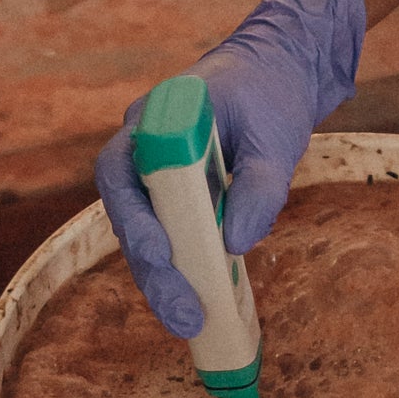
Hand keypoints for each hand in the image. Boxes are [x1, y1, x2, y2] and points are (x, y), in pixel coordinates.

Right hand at [95, 0, 366, 334]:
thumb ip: (260, 187)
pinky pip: (170, 236)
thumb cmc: (271, 96)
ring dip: (164, 281)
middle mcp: (143, 149)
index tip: (161, 253)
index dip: (134, 218)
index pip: (120, 172)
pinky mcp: (177, 198)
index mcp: (155, 120)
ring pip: (146, 234)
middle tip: (184, 315)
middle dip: (153, 271)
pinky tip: (202, 305)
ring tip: (191, 323)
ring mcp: (157, 175)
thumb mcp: (276, 138)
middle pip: (129, 217)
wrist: (277, 74)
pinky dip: (183, 270)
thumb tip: (238, 243)